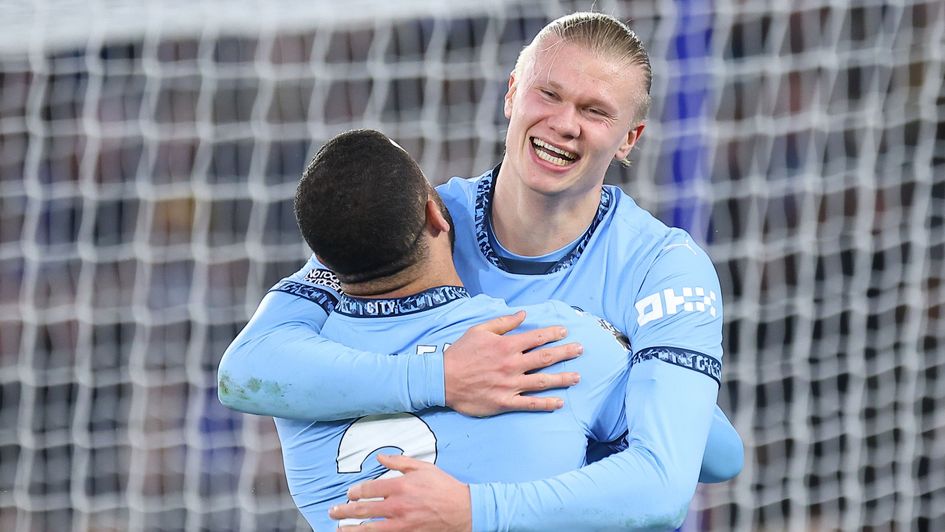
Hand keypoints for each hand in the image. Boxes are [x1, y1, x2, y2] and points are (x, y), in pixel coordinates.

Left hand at [330, 454, 471, 531]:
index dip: (355, 492)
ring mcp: (401, 524)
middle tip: (334, 511)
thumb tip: (380, 457)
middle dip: (344, 511)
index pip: (368, 490)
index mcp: (400, 486)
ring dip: (351, 529)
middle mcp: (398, 506)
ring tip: (339, 529)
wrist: (463, 510)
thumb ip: (399, 462)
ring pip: (369, 528)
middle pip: (363, 510)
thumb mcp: (423, 468)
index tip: (349, 493)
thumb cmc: (444, 487)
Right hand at [444, 310, 582, 416]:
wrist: (442, 380)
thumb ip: (503, 322)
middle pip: (545, 358)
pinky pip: (530, 404)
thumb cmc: (460, 353)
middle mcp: (512, 364)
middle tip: (581, 350)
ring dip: (562, 378)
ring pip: (542, 381)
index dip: (553, 333)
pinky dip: (546, 404)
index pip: (536, 337)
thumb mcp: (479, 330)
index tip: (565, 331)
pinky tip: (559, 402)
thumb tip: (523, 314)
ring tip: (577, 377)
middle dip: (565, 353)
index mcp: (506, 345)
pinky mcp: (505, 402)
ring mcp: (510, 385)